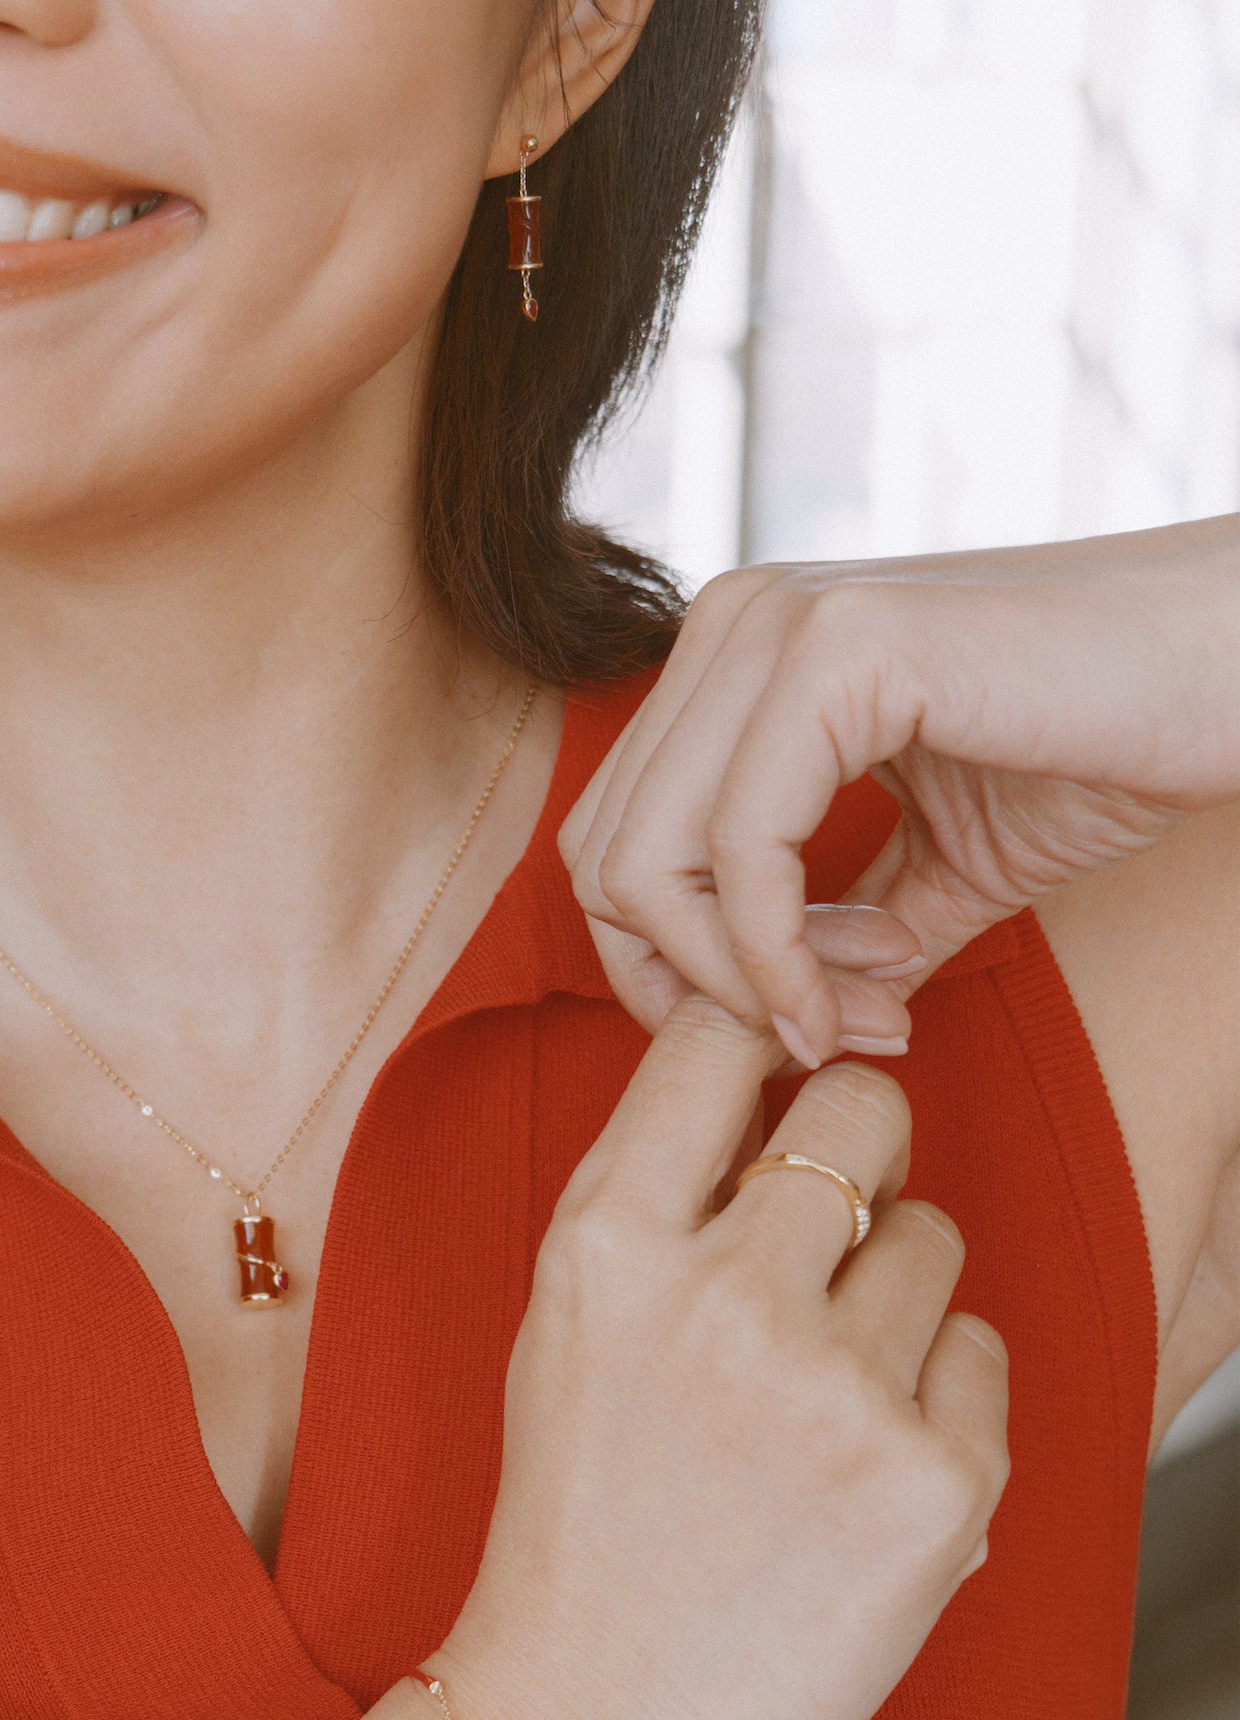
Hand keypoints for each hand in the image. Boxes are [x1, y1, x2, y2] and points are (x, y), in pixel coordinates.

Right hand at [438, 1000, 1009, 1719]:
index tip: (774, 1081)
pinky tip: (865, 1465)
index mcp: (607, 1246)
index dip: (761, 1042)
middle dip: (863, 1146)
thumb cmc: (580, 1512)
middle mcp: (723, 1295)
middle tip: (837, 1218)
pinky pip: (982, 1353)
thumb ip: (658, 1202)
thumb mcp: (564, 1327)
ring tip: (826, 1390)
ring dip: (896, 1292)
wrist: (598, 1713)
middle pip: (865, 1107)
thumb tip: (781, 1091)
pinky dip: (939, 1398)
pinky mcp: (935, 1480)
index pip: (717, 1039)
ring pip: (936, 1236)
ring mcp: (837, 1388)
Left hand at [559, 517, 1239, 1063]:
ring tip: (862, 1015)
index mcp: (735, 659)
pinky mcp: (836, 649)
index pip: (612, 844)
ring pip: (644, 861)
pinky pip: (741, 847)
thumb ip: (832, 935)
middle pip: (600, 862)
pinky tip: (878, 991)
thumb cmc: (1103, 750)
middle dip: (691, 988)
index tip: (794, 1028)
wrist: (1239, 672)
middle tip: (816, 1038)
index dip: (672, 971)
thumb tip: (769, 1029)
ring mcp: (774, 624)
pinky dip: (784, 954)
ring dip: (743, 983)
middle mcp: (731, 624)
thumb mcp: (934, 868)